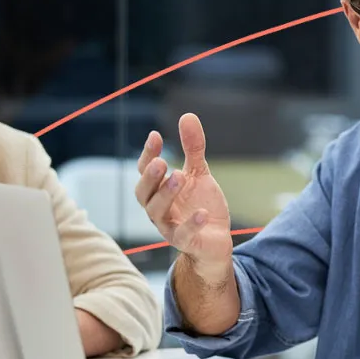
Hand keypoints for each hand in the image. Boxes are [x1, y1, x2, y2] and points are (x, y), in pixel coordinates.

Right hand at [135, 114, 233, 276]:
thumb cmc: (200, 205)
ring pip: (157, 213)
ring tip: (180, 177)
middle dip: (150, 177)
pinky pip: (183, 235)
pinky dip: (191, 224)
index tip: (155, 136)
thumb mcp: (199, 174)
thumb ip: (193, 148)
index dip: (148, 154)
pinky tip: (201, 213)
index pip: (145, 171)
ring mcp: (169, 226)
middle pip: (144, 193)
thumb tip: (187, 116)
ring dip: (166, 195)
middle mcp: (158, 208)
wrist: (215, 239)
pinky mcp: (185, 242)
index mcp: (158, 190)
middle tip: (161, 162)